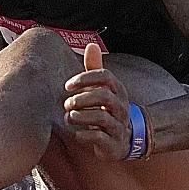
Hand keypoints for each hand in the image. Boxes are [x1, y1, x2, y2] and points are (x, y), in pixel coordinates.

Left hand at [62, 43, 133, 160]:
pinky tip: (76, 133)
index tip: (67, 86)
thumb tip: (91, 45)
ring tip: (68, 117)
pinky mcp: (114, 144)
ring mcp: (119, 126)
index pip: (106, 77)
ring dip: (81, 116)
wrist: (122, 141)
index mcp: (118, 91)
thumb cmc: (106, 110)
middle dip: (82, 98)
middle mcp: (121, 107)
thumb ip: (95, 69)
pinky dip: (85, 135)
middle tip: (66, 103)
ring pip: (102, 118)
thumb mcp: (102, 89)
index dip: (86, 78)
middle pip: (105, 96)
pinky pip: (100, 138)